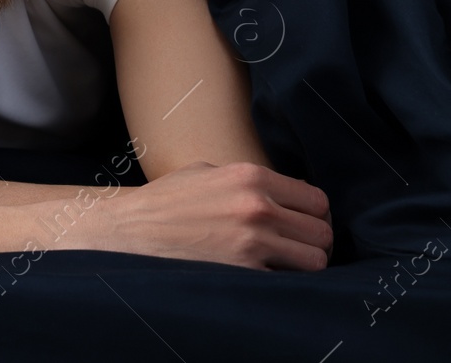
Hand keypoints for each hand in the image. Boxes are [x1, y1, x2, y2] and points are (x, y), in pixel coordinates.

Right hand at [81, 161, 332, 269]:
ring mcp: (253, 242)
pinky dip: (283, 280)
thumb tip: (284, 192)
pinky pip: (290, 281)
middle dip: (312, 240)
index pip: (316, 199)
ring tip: (284, 263)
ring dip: (304, 264)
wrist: (130, 231)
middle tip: (294, 246)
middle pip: (322, 231)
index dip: (313, 214)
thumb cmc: (165, 202)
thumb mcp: (206, 172)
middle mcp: (257, 206)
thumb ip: (248, 180)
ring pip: (316, 260)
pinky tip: (264, 274)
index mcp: (250, 176)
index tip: (301, 223)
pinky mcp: (244, 272)